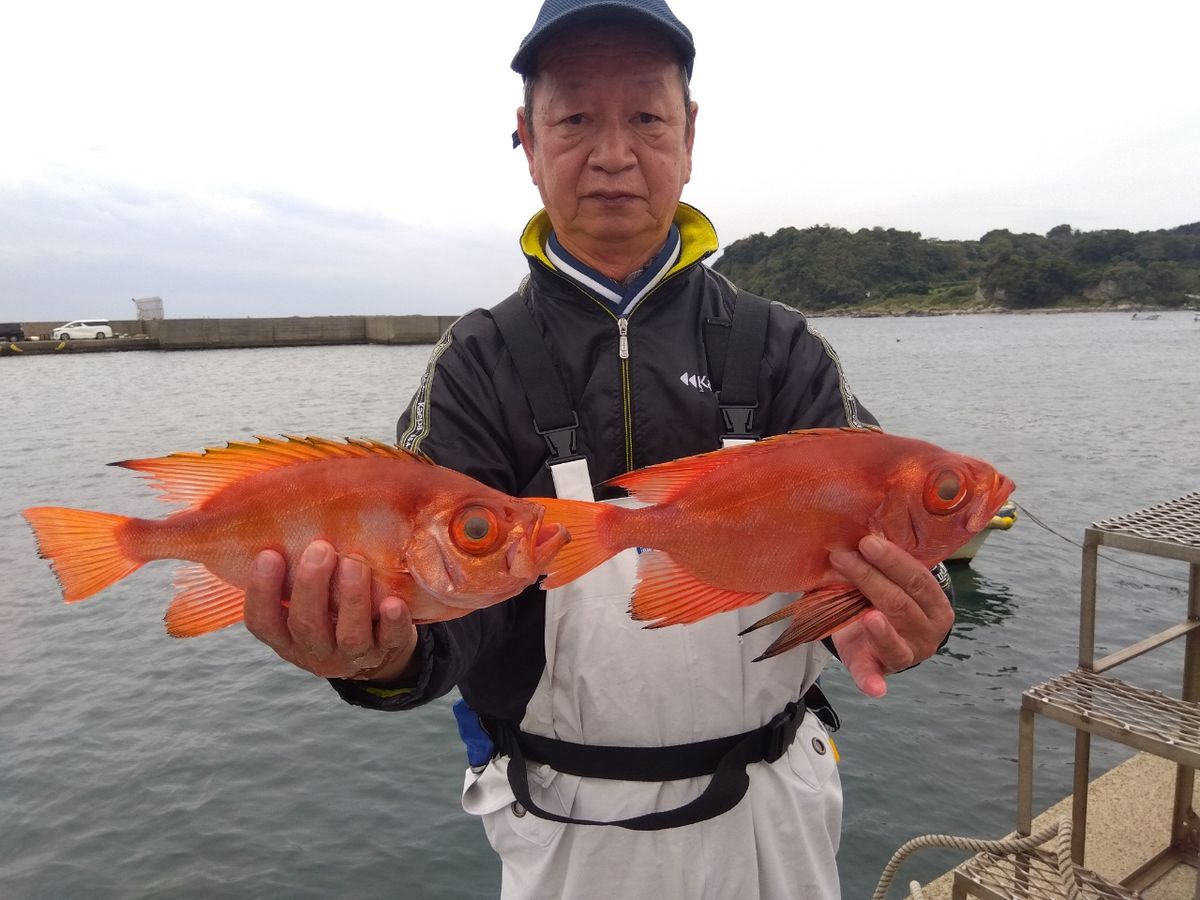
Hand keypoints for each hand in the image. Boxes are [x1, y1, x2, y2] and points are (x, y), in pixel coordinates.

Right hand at [243, 540, 419, 681]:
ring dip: (351, 598)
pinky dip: (393, 622)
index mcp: (287, 637)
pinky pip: (390, 640)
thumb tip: (285, 522)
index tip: (268, 554)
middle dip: (311, 585)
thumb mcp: (306, 603)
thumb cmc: (332, 614)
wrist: (376, 654)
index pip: (262, 621)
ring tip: (354, 562)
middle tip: (320, 549)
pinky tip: (393, 601)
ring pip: (349, 634)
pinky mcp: (388, 651)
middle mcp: (316, 650)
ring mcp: (352, 655)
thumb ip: (294, 576)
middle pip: (306, 625)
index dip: (261, 591)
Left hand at [827, 535, 953, 697]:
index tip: (867, 542)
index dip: (892, 561)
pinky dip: (873, 683)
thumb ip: (885, 564)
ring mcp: (907, 654)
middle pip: (900, 605)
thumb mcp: (893, 580)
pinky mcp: (880, 670)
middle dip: (870, 578)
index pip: (917, 580)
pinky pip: (875, 676)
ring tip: (868, 616)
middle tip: (843, 557)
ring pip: (892, 638)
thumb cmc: (886, 597)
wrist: (882, 636)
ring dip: (876, 627)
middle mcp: (928, 632)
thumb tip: (861, 530)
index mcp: (936, 605)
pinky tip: (874, 688)